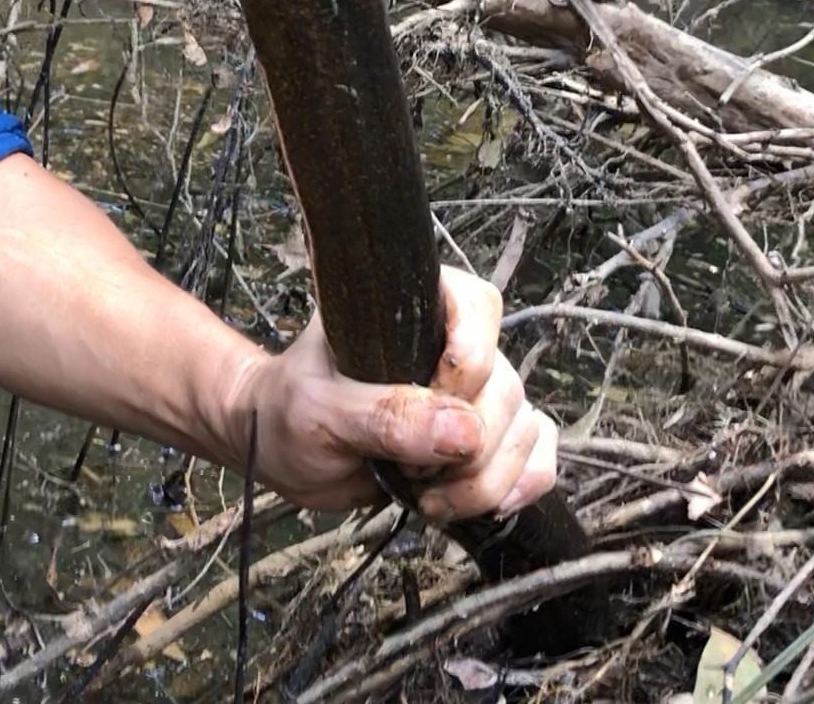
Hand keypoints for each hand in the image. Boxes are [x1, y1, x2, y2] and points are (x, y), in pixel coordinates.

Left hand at [224, 266, 557, 518]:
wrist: (279, 450)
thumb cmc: (288, 409)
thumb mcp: (320, 410)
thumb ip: (386, 417)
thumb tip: (465, 433)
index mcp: (413, 309)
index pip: (477, 308)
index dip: (470, 359)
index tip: (436, 398)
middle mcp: (453, 343)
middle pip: (505, 386)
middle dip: (471, 446)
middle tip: (413, 472)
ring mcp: (472, 394)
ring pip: (523, 427)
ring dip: (488, 477)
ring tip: (431, 499)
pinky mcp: (482, 438)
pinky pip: (534, 453)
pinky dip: (521, 482)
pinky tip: (490, 505)